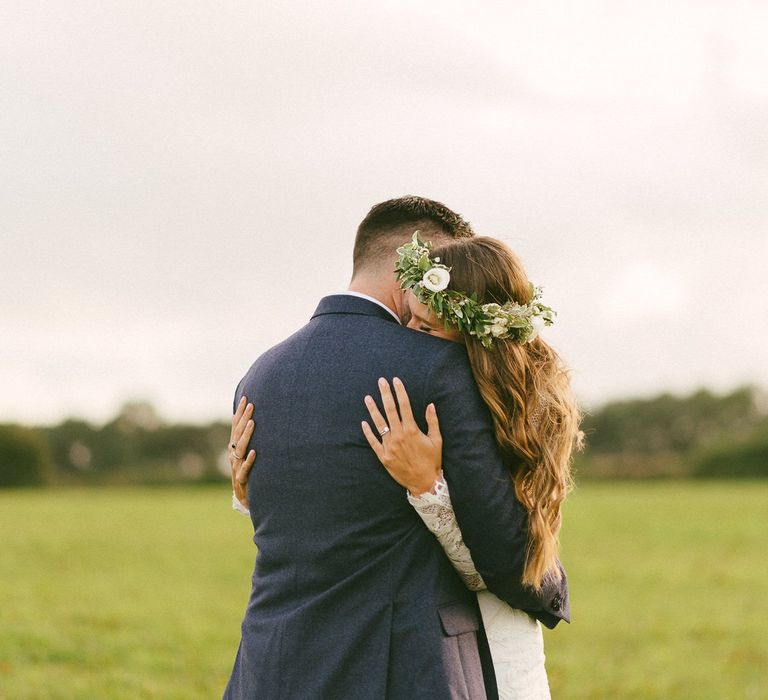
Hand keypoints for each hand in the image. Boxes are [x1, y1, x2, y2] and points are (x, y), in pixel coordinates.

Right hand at [229, 396, 255, 508]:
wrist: (244, 499)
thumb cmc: (250, 474)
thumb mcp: (249, 455)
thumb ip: (251, 441)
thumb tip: (258, 422)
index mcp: (235, 448)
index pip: (236, 427)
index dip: (240, 413)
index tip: (246, 398)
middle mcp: (234, 456)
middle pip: (238, 434)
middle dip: (244, 419)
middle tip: (252, 405)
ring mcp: (236, 468)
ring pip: (240, 449)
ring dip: (246, 436)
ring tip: (253, 423)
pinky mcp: (242, 481)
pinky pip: (244, 470)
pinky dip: (249, 461)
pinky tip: (255, 453)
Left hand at [361, 377, 442, 495]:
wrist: (424, 483)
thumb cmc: (432, 461)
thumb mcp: (437, 441)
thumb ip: (432, 422)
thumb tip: (430, 405)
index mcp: (412, 430)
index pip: (404, 406)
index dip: (399, 392)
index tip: (396, 380)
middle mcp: (399, 436)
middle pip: (390, 410)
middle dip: (385, 394)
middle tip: (381, 381)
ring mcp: (389, 446)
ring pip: (379, 424)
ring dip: (373, 410)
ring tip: (367, 398)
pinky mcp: (383, 457)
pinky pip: (373, 442)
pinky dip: (368, 432)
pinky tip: (363, 423)